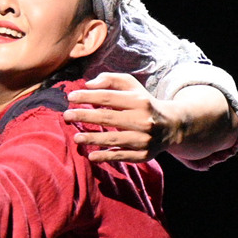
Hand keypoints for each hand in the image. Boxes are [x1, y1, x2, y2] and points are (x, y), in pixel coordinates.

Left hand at [64, 72, 179, 162]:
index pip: (109, 97)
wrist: (171, 126)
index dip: (88, 96)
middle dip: (85, 116)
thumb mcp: (132, 87)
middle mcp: (143, 120)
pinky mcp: (143, 155)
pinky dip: (105, 157)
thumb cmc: (144, 103)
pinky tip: (91, 156)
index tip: (70, 97)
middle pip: (108, 117)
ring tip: (76, 137)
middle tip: (66, 116)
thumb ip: (111, 80)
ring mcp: (144, 139)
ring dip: (92, 139)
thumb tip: (88, 84)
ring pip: (113, 139)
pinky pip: (121, 156)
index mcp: (139, 101)